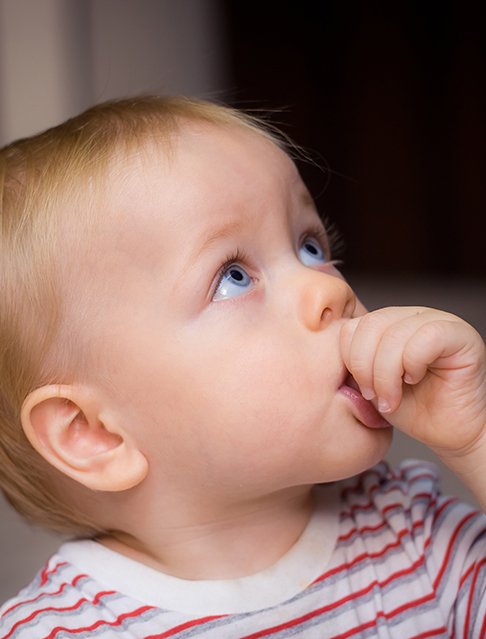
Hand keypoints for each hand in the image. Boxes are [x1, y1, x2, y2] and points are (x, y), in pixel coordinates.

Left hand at [340, 307, 485, 457]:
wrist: (448, 434)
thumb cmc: (409, 409)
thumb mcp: (369, 383)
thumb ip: (352, 362)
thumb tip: (324, 350)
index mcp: (388, 322)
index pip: (353, 324)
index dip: (349, 358)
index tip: (360, 389)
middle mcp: (412, 315)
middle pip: (370, 325)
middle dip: (364, 367)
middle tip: (373, 396)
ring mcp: (438, 320)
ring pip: (394, 334)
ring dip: (386, 374)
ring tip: (392, 398)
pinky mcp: (460, 334)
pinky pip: (425, 338)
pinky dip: (411, 365)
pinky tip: (415, 380)